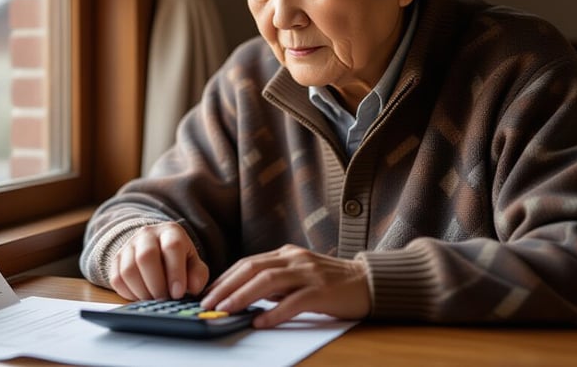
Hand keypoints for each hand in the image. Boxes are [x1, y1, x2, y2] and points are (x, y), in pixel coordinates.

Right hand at [109, 222, 209, 300]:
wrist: (157, 251)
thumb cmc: (179, 261)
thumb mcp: (194, 265)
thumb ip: (197, 275)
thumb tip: (192, 287)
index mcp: (171, 232)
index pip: (172, 247)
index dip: (175, 272)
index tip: (178, 293)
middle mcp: (147, 234)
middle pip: (146, 257)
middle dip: (156, 284)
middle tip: (164, 300)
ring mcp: (128, 246)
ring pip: (128, 270)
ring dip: (142, 291)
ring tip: (154, 301)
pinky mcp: (115, 260)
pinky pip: (116, 279)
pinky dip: (129, 293)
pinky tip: (142, 297)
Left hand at [200, 244, 370, 327]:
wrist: (368, 282)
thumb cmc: (331, 282)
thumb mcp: (298, 275)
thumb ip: (275, 281)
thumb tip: (243, 295)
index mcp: (286, 254)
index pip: (248, 263)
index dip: (225, 277)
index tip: (208, 292)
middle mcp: (294, 259)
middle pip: (252, 269)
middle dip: (226, 286)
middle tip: (208, 302)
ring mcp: (308, 273)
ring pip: (268, 281)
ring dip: (243, 296)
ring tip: (225, 310)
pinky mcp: (322, 291)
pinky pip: (294, 301)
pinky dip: (274, 312)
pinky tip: (260, 322)